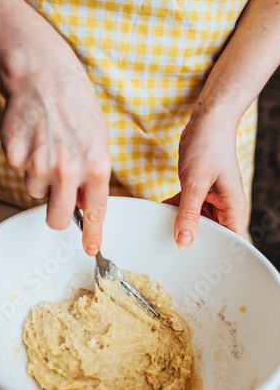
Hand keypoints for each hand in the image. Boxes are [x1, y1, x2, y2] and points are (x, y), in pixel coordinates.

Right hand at [0, 32, 110, 255]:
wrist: (44, 77)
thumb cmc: (76, 104)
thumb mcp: (100, 139)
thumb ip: (94, 174)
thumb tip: (84, 200)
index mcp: (97, 166)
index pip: (95, 212)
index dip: (92, 234)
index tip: (91, 249)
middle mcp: (69, 170)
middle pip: (56, 218)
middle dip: (56, 214)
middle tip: (55, 197)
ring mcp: (40, 165)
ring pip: (36, 193)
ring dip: (40, 179)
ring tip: (47, 149)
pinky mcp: (16, 158)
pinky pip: (20, 174)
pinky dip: (25, 163)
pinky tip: (34, 141)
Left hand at [164, 105, 246, 249]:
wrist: (206, 120)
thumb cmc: (209, 145)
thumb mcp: (196, 183)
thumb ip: (188, 213)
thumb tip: (183, 241)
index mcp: (232, 208)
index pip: (230, 241)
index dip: (218, 255)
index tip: (200, 269)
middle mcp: (222, 206)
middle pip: (209, 234)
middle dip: (192, 242)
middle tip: (173, 255)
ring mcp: (209, 199)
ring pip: (194, 222)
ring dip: (179, 226)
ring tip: (161, 237)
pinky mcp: (196, 191)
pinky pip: (184, 208)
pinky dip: (172, 211)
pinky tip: (158, 215)